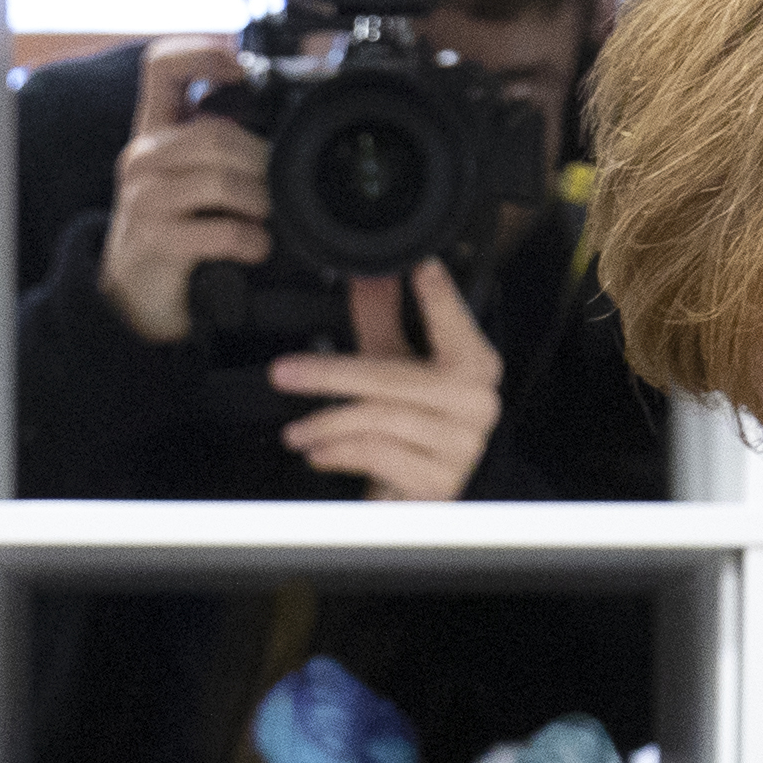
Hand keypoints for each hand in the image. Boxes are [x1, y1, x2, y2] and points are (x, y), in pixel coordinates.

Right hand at [97, 35, 267, 342]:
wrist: (132, 298)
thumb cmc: (171, 234)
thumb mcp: (185, 180)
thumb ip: (216, 148)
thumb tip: (279, 131)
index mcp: (152, 132)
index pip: (161, 65)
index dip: (202, 52)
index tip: (241, 64)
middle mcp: (142, 157)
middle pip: (215, 134)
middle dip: (261, 160)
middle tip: (280, 185)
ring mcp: (144, 198)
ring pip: (221, 179)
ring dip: (260, 201)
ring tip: (266, 218)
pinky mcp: (155, 239)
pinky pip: (220, 229)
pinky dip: (250, 240)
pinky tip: (255, 248)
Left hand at [271, 256, 503, 502]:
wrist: (419, 495)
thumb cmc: (411, 428)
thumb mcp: (394, 366)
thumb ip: (383, 319)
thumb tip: (368, 275)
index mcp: (474, 365)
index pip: (453, 323)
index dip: (439, 296)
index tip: (421, 267)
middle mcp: (476, 402)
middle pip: (393, 378)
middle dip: (330, 375)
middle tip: (285, 373)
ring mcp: (461, 444)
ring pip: (379, 419)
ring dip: (327, 423)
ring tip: (295, 430)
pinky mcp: (439, 481)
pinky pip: (378, 456)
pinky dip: (340, 453)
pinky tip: (319, 453)